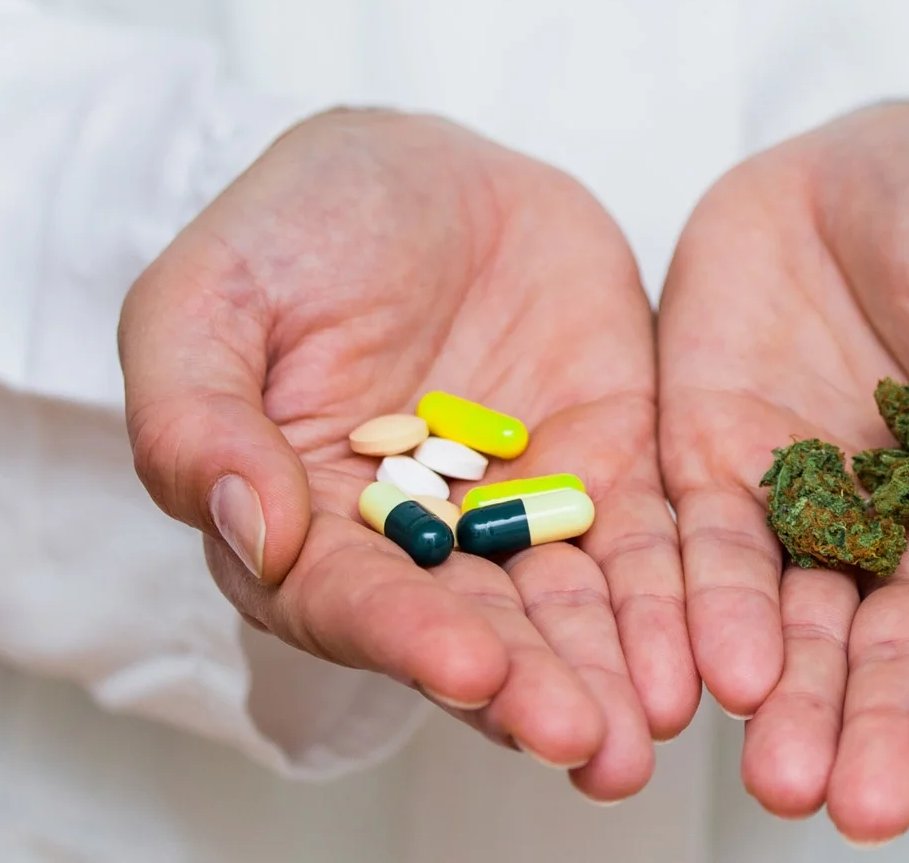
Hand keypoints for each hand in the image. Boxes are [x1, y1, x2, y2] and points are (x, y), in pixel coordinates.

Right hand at [122, 110, 694, 797]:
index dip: (408, 637)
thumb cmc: (289, 229)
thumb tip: (248, 529)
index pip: (351, 601)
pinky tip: (711, 652)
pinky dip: (680, 600)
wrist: (418, 165)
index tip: (470, 667)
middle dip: (532, 690)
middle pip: (474, 632)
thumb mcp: (206, 295)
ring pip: (570, 610)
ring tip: (651, 730)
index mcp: (300, 526)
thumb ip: (197, 414)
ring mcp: (518, 515)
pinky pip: (650, 544)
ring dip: (610, 675)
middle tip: (591, 742)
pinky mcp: (609, 471)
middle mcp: (415, 548)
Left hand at [658, 102, 908, 841]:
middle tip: (858, 803)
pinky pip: (701, 553)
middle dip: (878, 731)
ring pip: (796, 630)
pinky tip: (705, 674)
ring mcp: (808, 512)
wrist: (870, 151)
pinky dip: (703, 614)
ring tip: (780, 777)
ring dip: (789, 706)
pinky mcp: (715, 470)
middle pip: (896, 657)